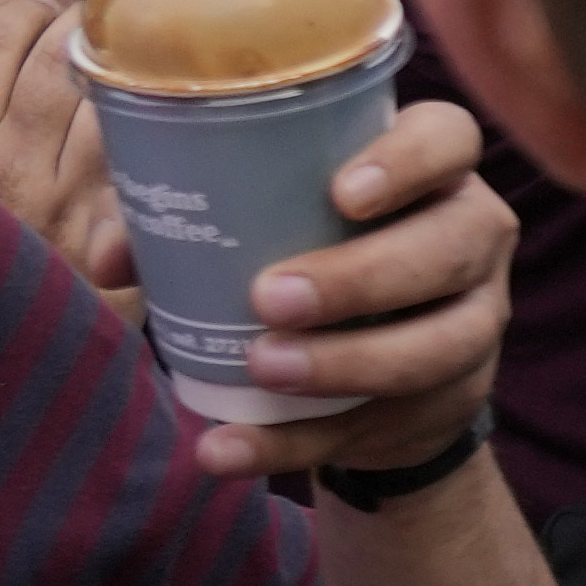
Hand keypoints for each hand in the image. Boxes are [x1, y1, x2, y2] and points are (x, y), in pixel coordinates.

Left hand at [205, 95, 511, 479]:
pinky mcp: (449, 399)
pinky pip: (379, 424)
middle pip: (450, 244)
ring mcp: (474, 321)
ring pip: (442, 342)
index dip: (407, 160)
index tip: (341, 194)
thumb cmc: (308, 252)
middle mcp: (470, 236)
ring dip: (349, 361)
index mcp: (429, 170)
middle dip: (363, 275)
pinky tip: (227, 448)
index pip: (450, 138)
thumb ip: (187, 220)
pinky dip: (292, 444)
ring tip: (264, 368)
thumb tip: (110, 259)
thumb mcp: (262, 220)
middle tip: (272, 297)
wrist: (371, 370)